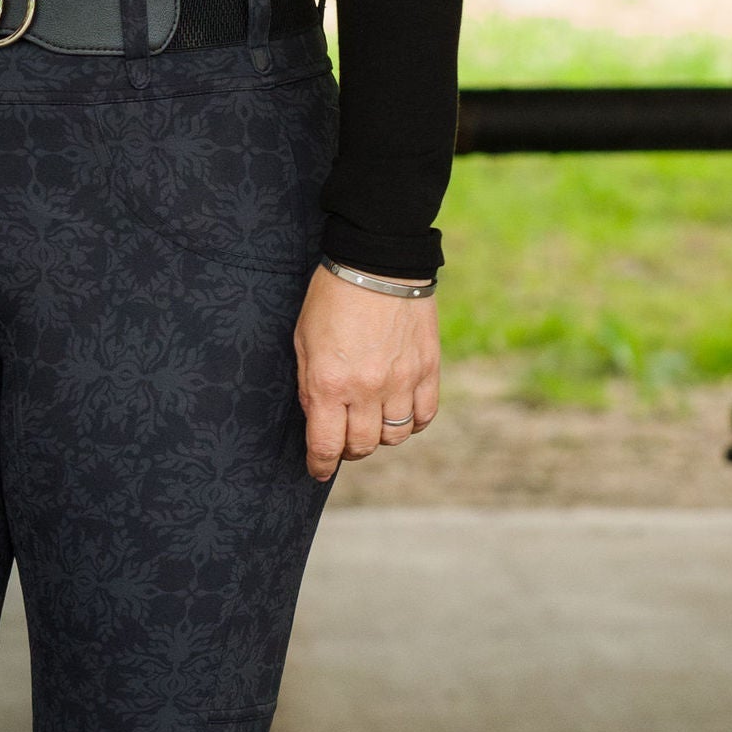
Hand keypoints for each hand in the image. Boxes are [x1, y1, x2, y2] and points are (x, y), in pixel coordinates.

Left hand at [293, 266, 438, 479]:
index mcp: (328, 384)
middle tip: (342, 439)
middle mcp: (366, 390)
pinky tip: (399, 411)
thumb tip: (317, 416)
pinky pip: (423, 416)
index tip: (318, 469)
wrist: (377, 262)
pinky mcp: (427, 370)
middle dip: (348, 450)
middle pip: (361, 446)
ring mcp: (401, 382)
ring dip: (379, 436)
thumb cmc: (331, 297)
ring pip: (394, 436)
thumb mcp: (303, 340)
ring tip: (370, 422)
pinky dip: (411, 421)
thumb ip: (309, 383)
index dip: (320, 465)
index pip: (326, 445)